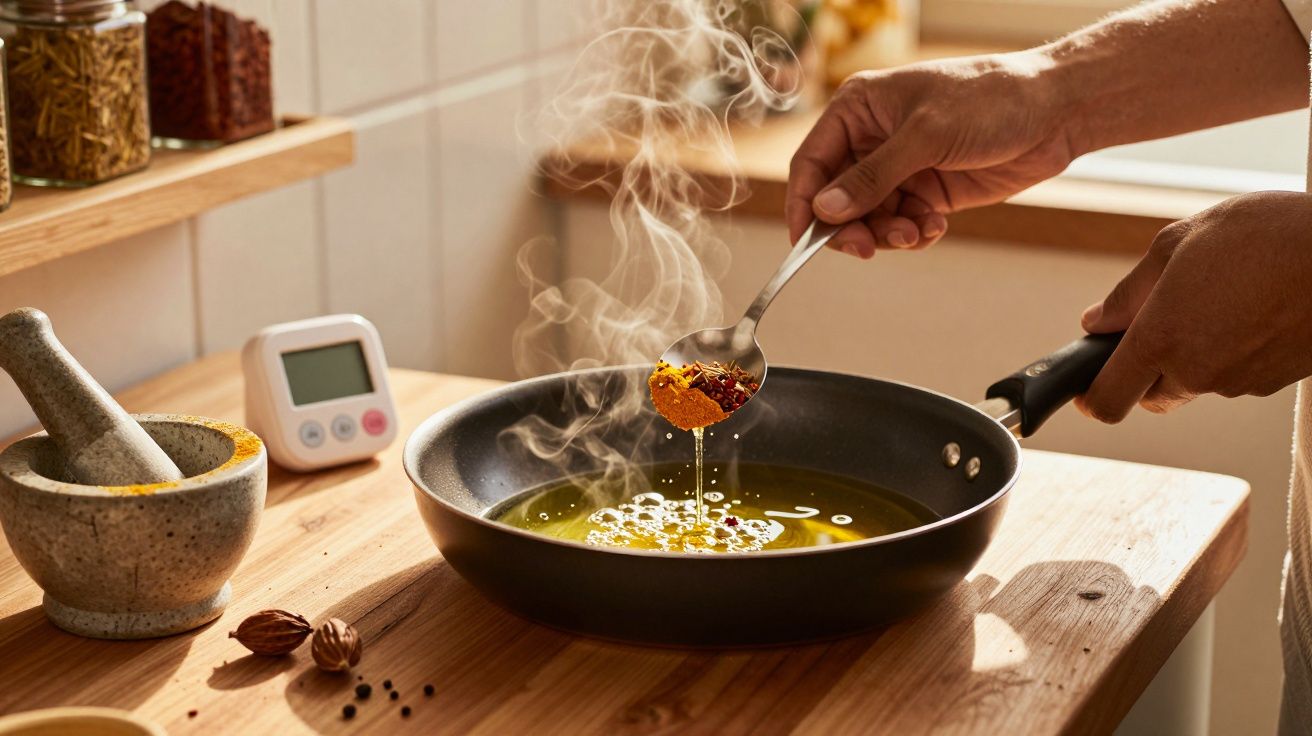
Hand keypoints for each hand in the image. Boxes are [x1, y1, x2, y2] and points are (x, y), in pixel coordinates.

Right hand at [786, 51, 1077, 257]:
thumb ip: (872, 177)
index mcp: (859, 109)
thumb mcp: (926, 136)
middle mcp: (873, 139)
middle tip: (868, 248)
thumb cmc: (993, 99)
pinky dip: (913, 233)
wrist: (1057, 111)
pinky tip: (935, 225)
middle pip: (836, 199)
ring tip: (915, 232)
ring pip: (869, 218)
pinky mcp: (927, 190)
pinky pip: (901, 224)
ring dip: (887, 234)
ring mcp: (901, 167)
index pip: (812, 163)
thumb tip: (826, 210)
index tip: (805, 242)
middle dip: (852, 227)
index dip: (805, 204)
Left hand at [1077, 191, 1311, 421]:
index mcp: (1162, 340)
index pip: (1107, 400)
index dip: (1090, 396)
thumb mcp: (1179, 243)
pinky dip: (1232, 350)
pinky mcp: (1274, 382)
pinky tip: (1251, 308)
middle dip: (1147, 366)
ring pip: (1196, 381)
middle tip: (1165, 316)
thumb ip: (1130, 291)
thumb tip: (1098, 321)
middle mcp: (1198, 372)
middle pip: (1151, 392)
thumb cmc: (1268, 236)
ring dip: (1194, 352)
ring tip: (1220, 297)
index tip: (1084, 384)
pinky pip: (1236, 374)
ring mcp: (1240, 382)